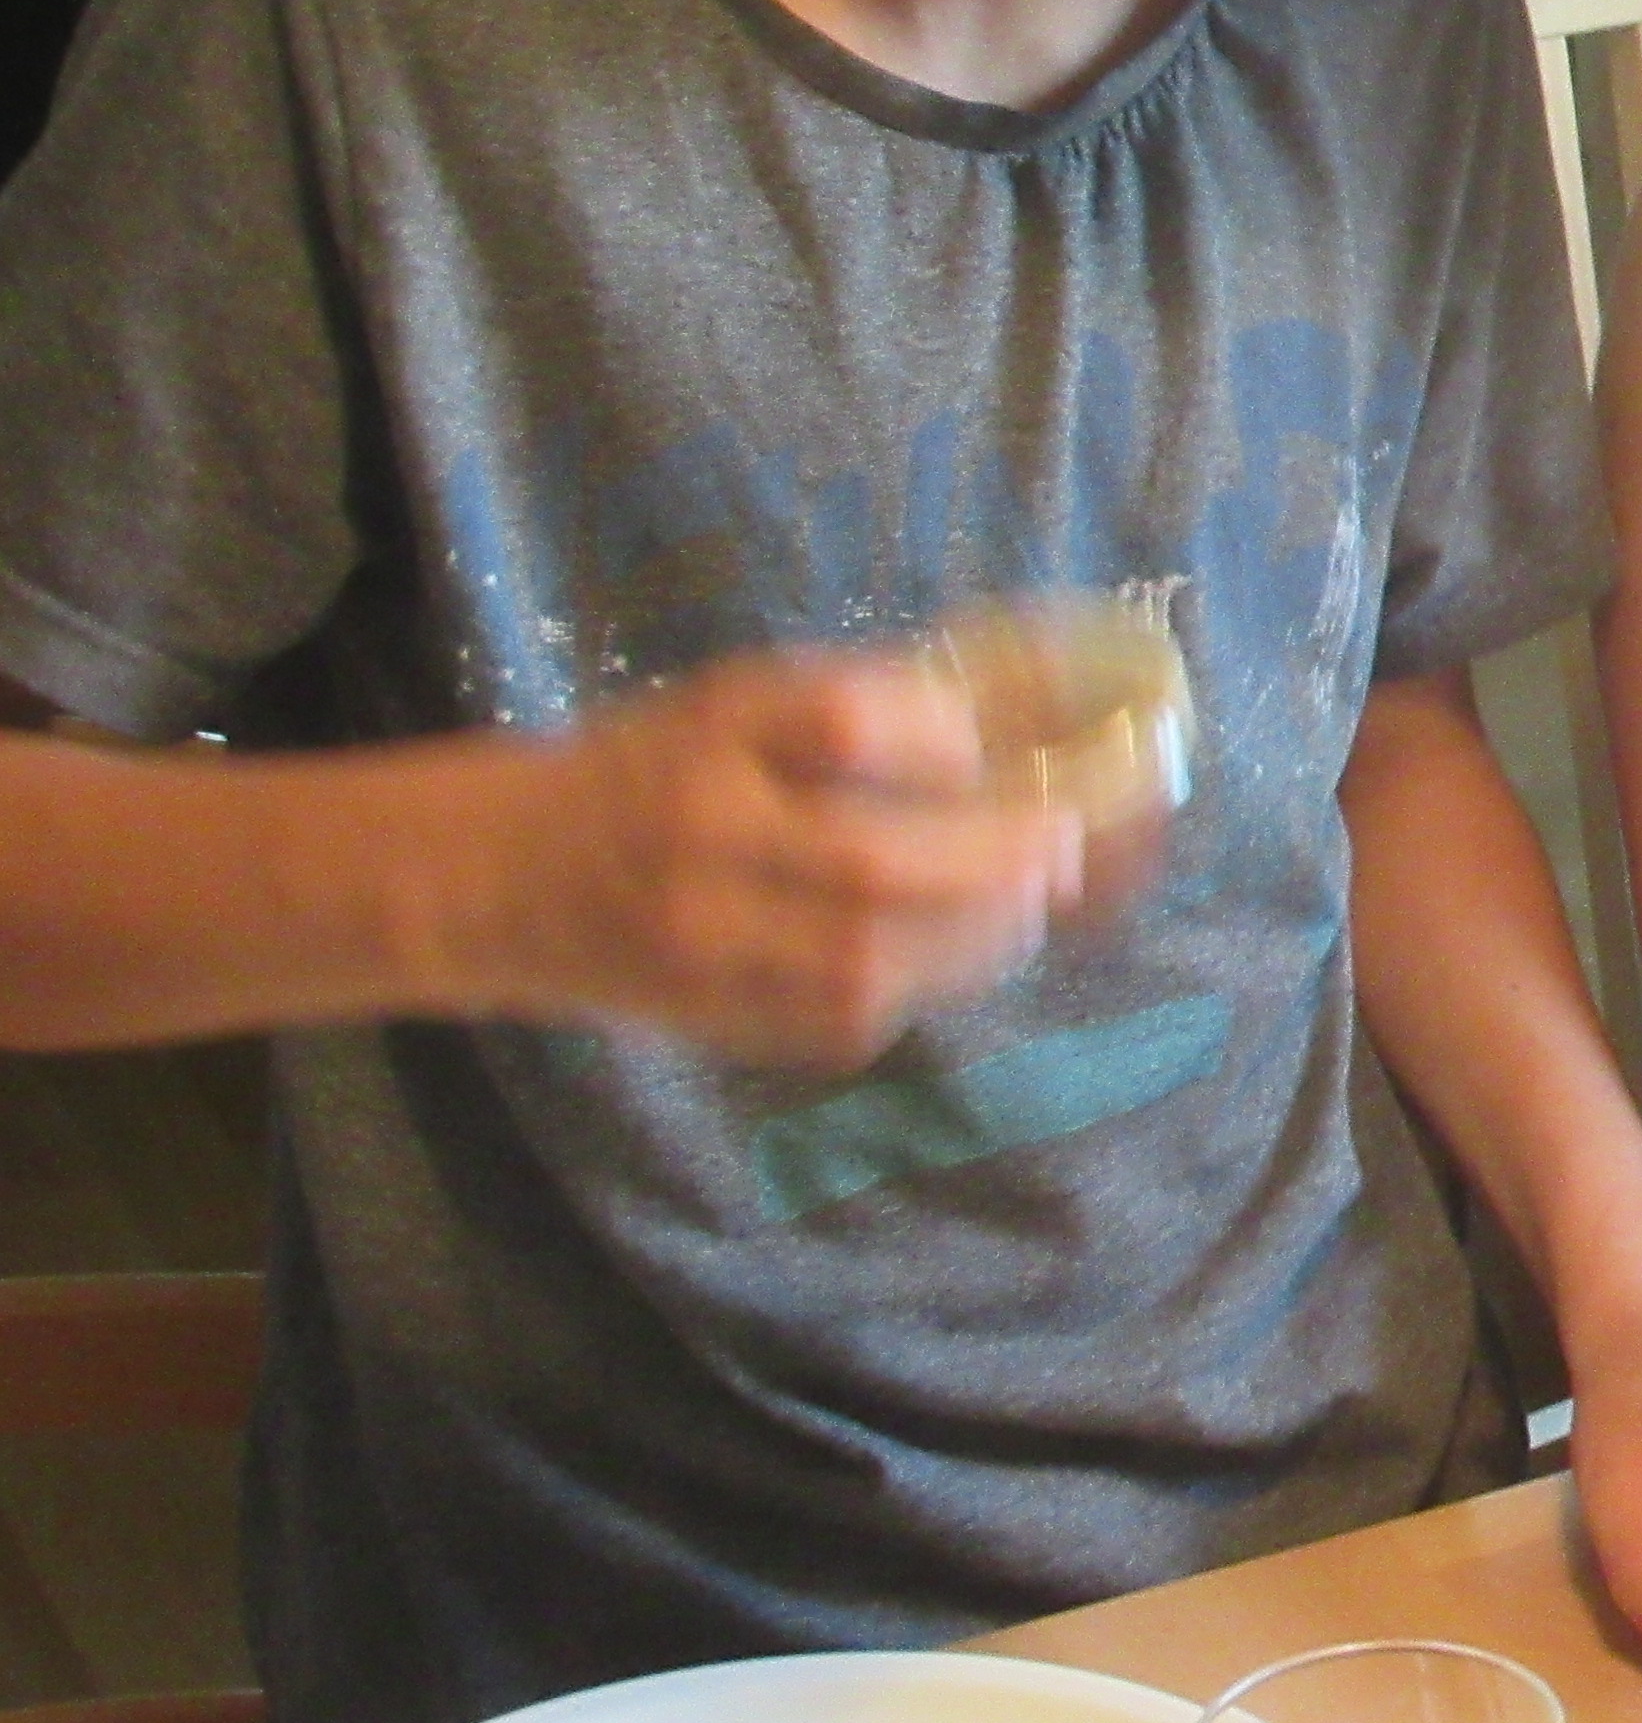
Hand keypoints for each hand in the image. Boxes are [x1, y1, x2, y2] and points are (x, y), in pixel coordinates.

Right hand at [496, 651, 1089, 1067]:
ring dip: (975, 940)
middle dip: (996, 863)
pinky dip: (915, 991)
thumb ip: (860, 708)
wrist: (496, 873)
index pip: (844, 723)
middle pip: (871, 863)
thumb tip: (1030, 721)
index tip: (989, 751)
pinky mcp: (704, 1013)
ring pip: (863, 962)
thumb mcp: (733, 702)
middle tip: (1063, 850)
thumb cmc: (652, 770)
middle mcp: (699, 832)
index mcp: (712, 728)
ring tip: (1025, 908)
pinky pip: (835, 1020)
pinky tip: (943, 957)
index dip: (939, 739)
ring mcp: (697, 936)